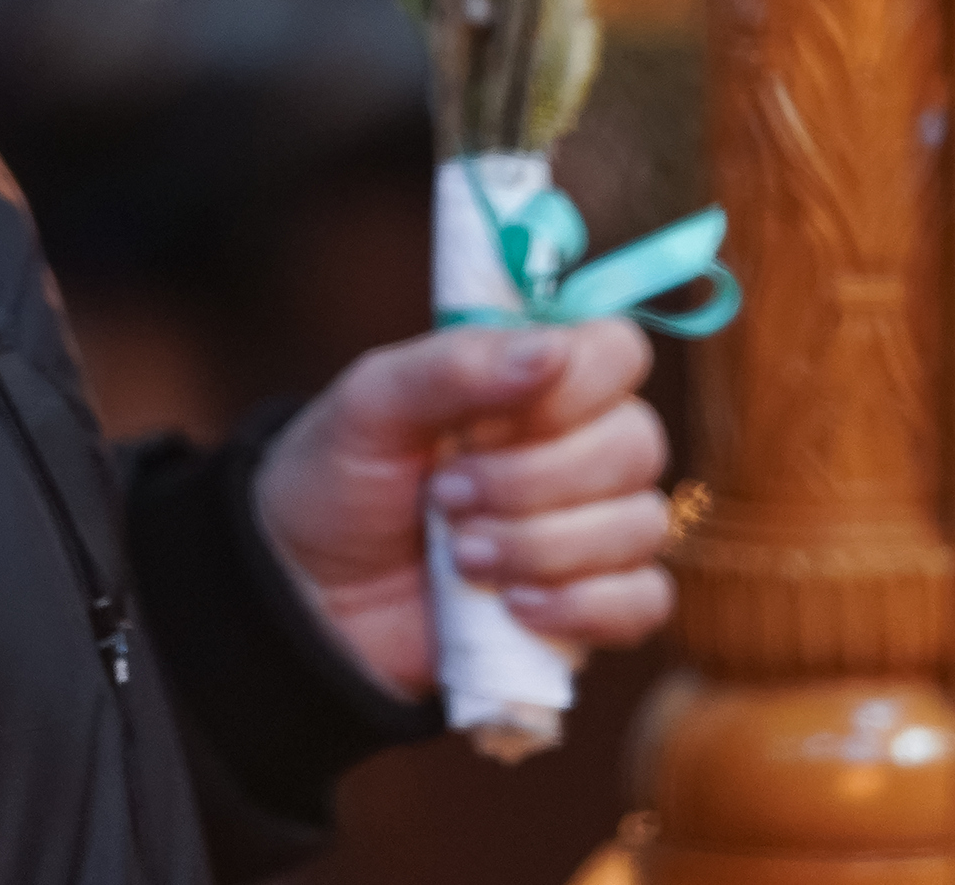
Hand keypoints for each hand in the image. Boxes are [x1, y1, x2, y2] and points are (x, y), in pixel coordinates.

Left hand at [250, 320, 671, 698]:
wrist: (310, 595)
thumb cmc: (341, 478)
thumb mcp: (374, 403)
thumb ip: (458, 366)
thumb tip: (553, 350)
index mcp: (537, 378)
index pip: (619, 353)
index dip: (579, 385)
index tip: (496, 417)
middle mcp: (580, 445)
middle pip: (637, 445)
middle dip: (536, 480)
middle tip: (447, 496)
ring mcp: (593, 528)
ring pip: (641, 525)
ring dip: (545, 545)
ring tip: (460, 556)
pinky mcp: (593, 604)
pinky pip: (644, 601)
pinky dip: (584, 605)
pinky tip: (513, 606)